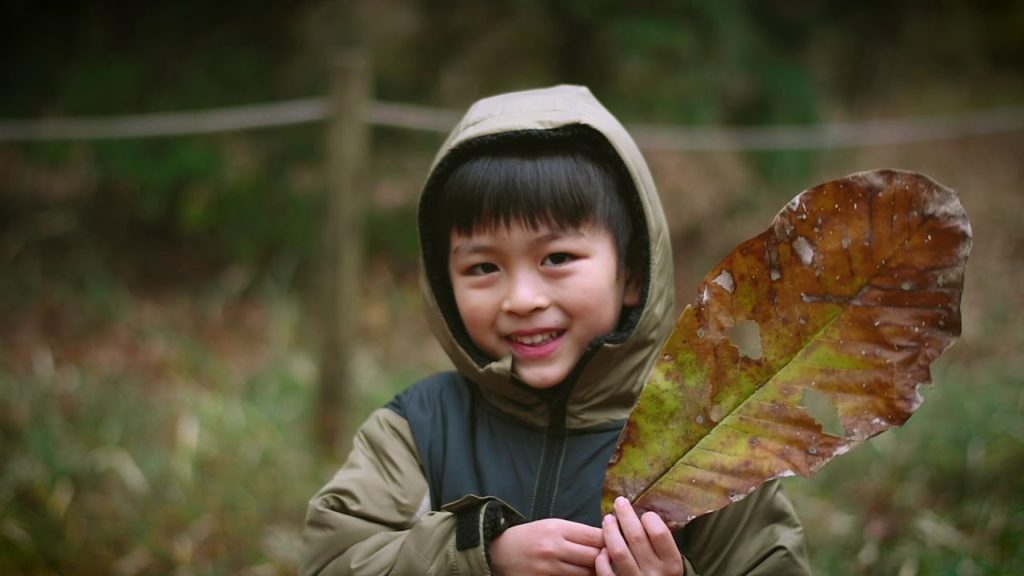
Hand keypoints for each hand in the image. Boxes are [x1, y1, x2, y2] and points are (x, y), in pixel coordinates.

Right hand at [489, 518, 603, 575]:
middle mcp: (553, 548)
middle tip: (611, 560)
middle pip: (593, 556)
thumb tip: (606, 539)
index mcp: (557, 528)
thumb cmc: (530, 537)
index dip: (609, 541)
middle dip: (605, 558)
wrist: (498, 552)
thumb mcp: (551, 526)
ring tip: (599, 570)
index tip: (615, 543)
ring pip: (586, 574)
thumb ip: (576, 533)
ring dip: (595, 572)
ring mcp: (548, 568)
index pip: (595, 536)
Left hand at [597, 497, 684, 575]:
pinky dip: (601, 559)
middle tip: (619, 502)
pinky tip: (602, 550)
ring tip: (608, 520)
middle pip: (636, 537)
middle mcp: (656, 574)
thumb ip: (660, 544)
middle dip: (625, 515)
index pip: (659, 533)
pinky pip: (606, 572)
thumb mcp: (669, 562)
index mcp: (672, 563)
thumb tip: (642, 513)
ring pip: (618, 551)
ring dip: (610, 532)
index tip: (644, 514)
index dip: (649, 518)